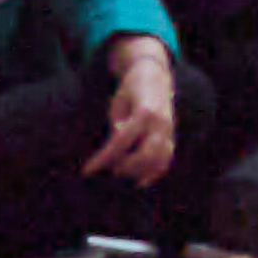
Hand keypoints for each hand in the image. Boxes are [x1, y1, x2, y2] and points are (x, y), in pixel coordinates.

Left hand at [90, 45, 184, 188]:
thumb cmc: (130, 90)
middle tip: (109, 170)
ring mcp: (169, 130)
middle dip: (125, 167)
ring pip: (160, 159)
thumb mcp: (118, 104)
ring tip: (121, 175)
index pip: (121, 141)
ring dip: (140, 172)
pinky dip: (155, 172)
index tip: (87, 171)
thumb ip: (118, 128)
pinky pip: (166, 159)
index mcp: (145, 112)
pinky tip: (140, 181)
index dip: (103, 158)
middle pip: (146, 155)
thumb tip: (113, 154)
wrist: (155, 76)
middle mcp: (161, 123)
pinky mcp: (171, 135)